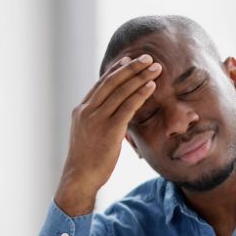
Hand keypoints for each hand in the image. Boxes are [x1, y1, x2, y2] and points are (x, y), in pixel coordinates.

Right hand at [54, 55, 162, 214]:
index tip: (130, 59)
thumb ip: (99, 119)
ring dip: (140, 77)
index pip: (101, 83)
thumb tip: (115, 113)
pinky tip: (151, 86)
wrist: (80, 177)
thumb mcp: (88, 134)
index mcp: (81, 109)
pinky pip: (127, 107)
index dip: (117, 70)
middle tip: (147, 58)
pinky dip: (140, 94)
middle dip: (132, 67)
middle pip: (112, 82)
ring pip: (121, 91)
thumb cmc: (87, 160)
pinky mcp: (109, 129)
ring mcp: (97, 119)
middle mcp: (87, 110)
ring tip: (155, 68)